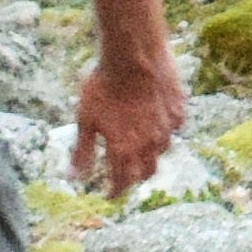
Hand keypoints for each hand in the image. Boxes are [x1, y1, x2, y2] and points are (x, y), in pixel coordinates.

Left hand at [75, 44, 186, 197]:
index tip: (108, 195)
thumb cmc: (103, 86)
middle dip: (135, 178)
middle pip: (146, 173)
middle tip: (125, 174)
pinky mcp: (178, 111)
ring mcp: (167, 128)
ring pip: (163, 152)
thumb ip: (82, 152)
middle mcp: (149, 145)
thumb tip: (72, 178)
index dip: (114, 192)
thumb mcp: (85, 119)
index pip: (122, 183)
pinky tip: (157, 122)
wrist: (133, 56)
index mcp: (125, 150)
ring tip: (141, 148)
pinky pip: (174, 129)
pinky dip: (165, 131)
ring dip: (151, 155)